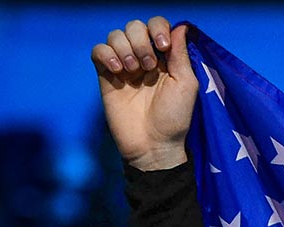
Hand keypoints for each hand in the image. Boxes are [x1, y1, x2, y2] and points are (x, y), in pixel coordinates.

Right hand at [91, 16, 197, 171]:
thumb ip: (181, 54)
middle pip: (134, 26)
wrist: (153, 144)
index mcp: (164, 57)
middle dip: (141, 41)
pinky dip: (106, 54)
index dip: (157, 28)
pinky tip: (117, 71)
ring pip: (115, 35)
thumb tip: (182, 26)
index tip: (163, 47)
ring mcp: (124, 65)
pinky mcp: (106, 76)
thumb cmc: (174, 117)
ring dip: (125, 48)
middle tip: (148, 67)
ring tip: (133, 71)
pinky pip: (98, 50)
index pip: (156, 25)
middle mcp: (143, 57)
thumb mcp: (185, 84)